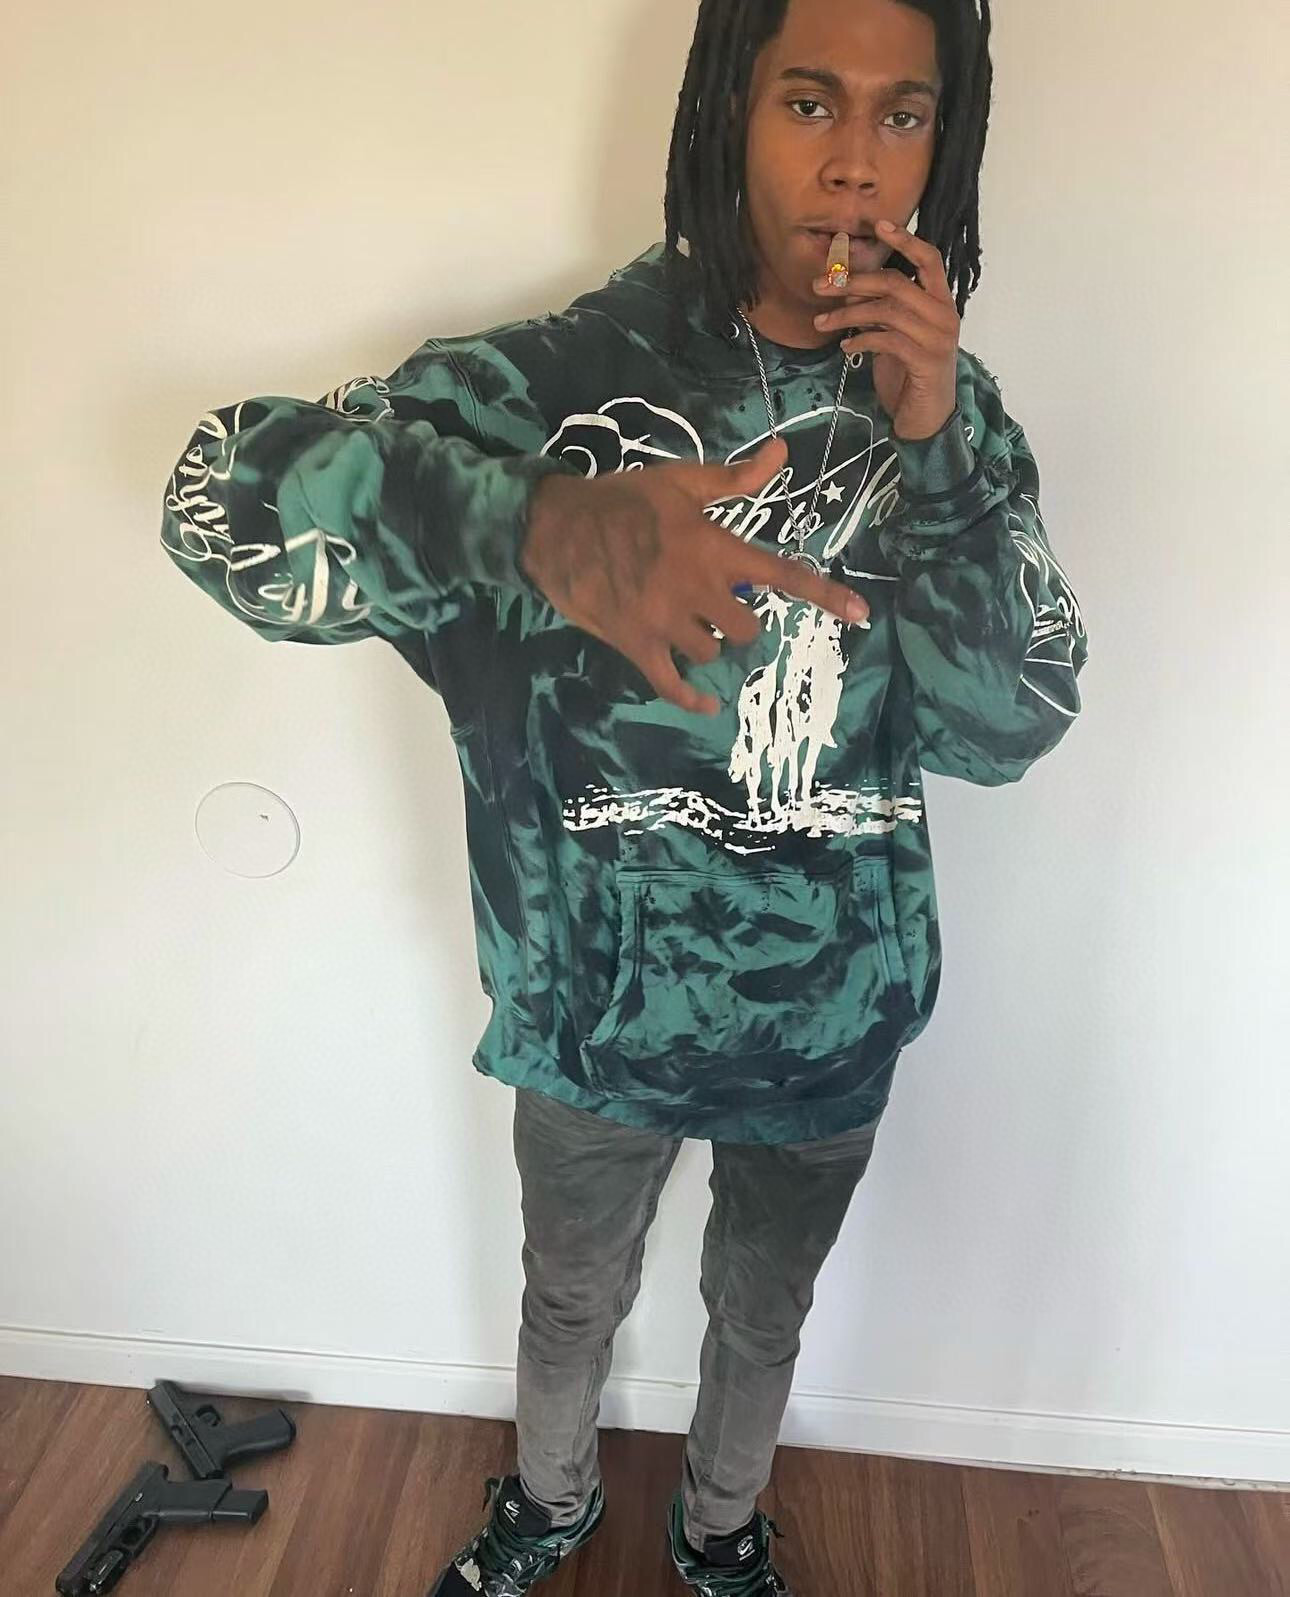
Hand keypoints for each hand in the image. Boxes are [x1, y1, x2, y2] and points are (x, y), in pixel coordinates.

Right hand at [522, 437, 870, 717]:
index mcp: (714, 548)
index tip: (861, 614)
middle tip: (718, 605)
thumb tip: (783, 453)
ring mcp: (667, 621)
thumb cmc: (621, 501)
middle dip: (740, 619)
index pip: (782, 574)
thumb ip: (735, 479)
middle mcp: (698, 589)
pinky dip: (691, 698)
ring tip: (688, 624)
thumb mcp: (680, 482)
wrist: (556, 528)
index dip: (825, 595)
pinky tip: (703, 703)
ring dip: (709, 643)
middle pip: (747, 627)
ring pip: (712, 652)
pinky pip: (673, 684)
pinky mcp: (638, 644)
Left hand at [812, 219, 960, 440]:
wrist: (926, 419)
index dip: (904, 240)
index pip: (929, 259)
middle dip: (852, 281)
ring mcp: (938, 338)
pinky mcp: (926, 361)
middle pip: (895, 283)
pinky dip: (860, 341)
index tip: (878, 225)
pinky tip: (845, 348)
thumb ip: (879, 309)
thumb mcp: (893, 335)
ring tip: (821, 322)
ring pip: (886, 311)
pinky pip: (886, 340)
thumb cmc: (909, 374)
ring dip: (847, 314)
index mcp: (941, 302)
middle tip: (818, 286)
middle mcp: (945, 314)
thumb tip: (848, 285)